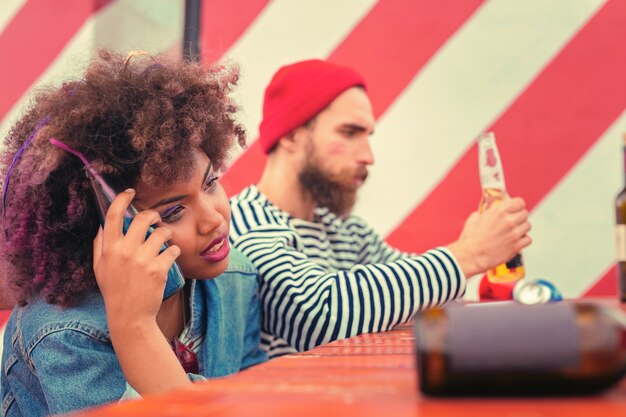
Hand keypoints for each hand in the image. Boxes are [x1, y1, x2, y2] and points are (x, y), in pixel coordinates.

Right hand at [92, 189, 180, 331]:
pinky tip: (168, 259)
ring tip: (164, 242)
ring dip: (166, 235)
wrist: (130, 316)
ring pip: (162, 233)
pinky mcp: (159, 269)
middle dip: (153, 215)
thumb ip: (100, 245)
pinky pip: (173, 250)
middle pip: (144, 218)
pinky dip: (174, 252)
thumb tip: (102, 225)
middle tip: (156, 220)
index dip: (122, 199)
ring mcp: (143, 260)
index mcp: (109, 248)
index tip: (130, 192)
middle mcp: (125, 251)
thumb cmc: (114, 291)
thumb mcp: (99, 268)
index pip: (114, 215)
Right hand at [447, 197, 530, 276]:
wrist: (471, 256)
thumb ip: (483, 214)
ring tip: (513, 232)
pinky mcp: (516, 246)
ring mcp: (514, 234)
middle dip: (519, 217)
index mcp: (499, 212)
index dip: (517, 206)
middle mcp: (508, 221)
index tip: (515, 208)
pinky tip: (515, 241)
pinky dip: (523, 240)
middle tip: (513, 221)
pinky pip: (528, 239)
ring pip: (528, 226)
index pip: (519, 202)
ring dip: (522, 228)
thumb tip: (486, 213)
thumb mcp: (474, 220)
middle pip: (525, 214)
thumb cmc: (470, 240)